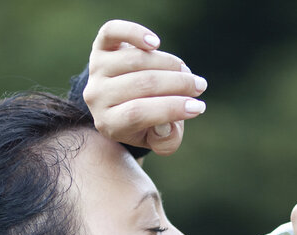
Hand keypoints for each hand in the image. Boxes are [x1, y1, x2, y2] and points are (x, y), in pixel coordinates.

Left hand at [82, 20, 206, 155]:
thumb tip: (168, 125)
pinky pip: (113, 32)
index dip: (171, 108)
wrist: (119, 99)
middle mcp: (97, 96)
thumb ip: (166, 142)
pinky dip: (136, 34)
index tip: (199, 107)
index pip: (138, 113)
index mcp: (109, 123)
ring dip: (168, 63)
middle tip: (199, 86)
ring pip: (136, 60)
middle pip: (141, 84)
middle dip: (177, 84)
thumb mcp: (156, 139)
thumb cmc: (144, 120)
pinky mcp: (99, 46)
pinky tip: (155, 43)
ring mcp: (97, 70)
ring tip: (185, 71)